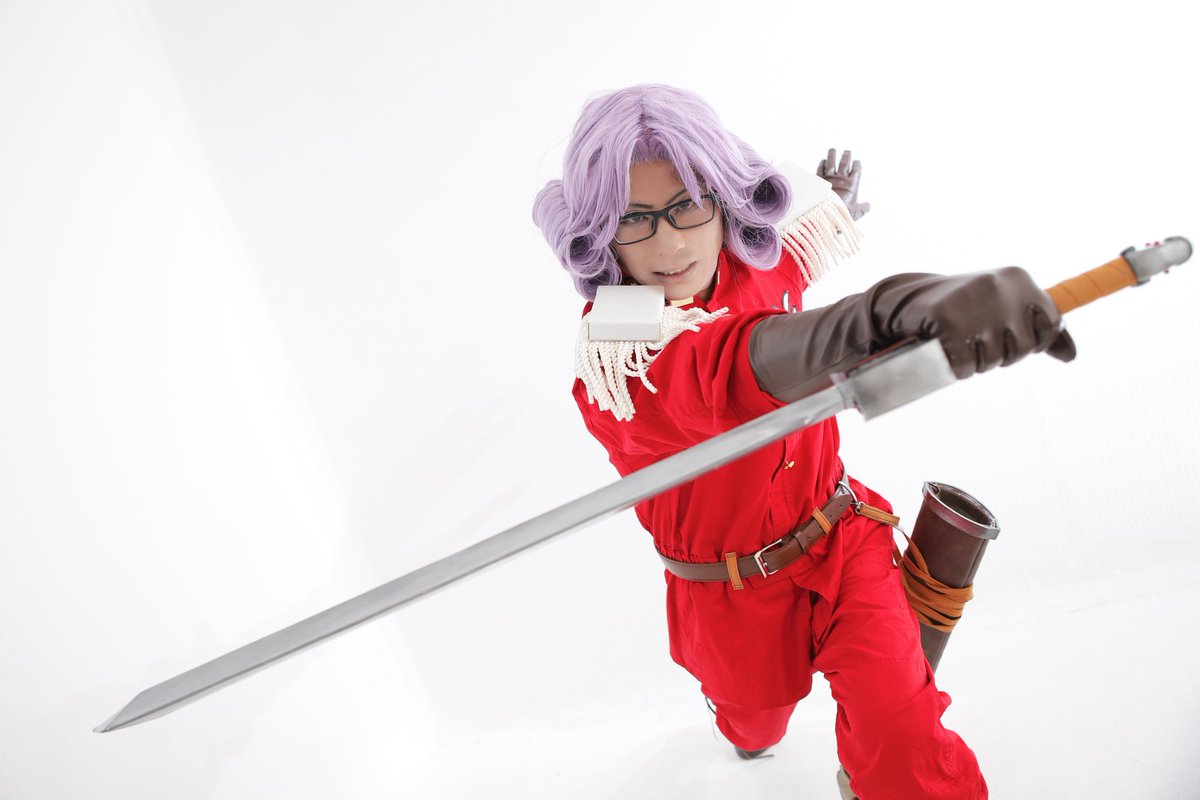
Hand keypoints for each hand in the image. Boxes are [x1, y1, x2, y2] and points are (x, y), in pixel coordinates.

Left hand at [817, 149, 869, 220]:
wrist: (825, 214)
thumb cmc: (842, 213)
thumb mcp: (855, 212)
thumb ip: (862, 208)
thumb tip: (868, 206)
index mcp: (852, 184)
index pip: (857, 168)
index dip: (857, 164)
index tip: (857, 162)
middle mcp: (841, 178)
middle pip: (845, 161)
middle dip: (847, 155)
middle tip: (847, 151)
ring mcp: (829, 177)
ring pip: (831, 161)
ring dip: (832, 154)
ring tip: (833, 150)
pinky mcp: (819, 179)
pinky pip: (820, 168)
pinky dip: (822, 163)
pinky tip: (823, 161)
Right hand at [870, 268, 1076, 378]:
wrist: (909, 299)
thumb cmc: (965, 306)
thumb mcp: (1006, 308)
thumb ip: (1040, 328)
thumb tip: (1071, 355)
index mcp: (1019, 279)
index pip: (1051, 323)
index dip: (1033, 340)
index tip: (1011, 337)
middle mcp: (1000, 288)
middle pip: (1022, 348)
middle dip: (1001, 354)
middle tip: (979, 341)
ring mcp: (973, 305)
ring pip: (994, 360)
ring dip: (977, 362)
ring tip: (961, 342)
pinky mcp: (947, 323)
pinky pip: (965, 366)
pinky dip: (956, 368)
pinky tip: (947, 352)